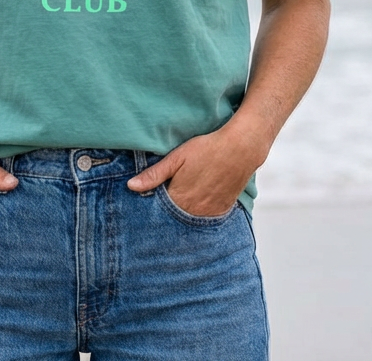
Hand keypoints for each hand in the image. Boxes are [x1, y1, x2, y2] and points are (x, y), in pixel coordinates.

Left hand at [126, 125, 266, 216]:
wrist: (240, 149)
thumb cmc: (206, 149)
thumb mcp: (176, 158)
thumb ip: (154, 175)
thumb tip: (131, 186)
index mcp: (179, 198)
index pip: (158, 212)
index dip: (151, 208)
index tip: (144, 206)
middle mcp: (194, 210)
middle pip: (174, 219)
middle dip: (166, 215)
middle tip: (161, 207)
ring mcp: (209, 213)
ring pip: (189, 221)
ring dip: (182, 216)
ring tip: (180, 205)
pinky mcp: (222, 210)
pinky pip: (206, 220)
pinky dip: (199, 215)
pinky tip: (196, 206)